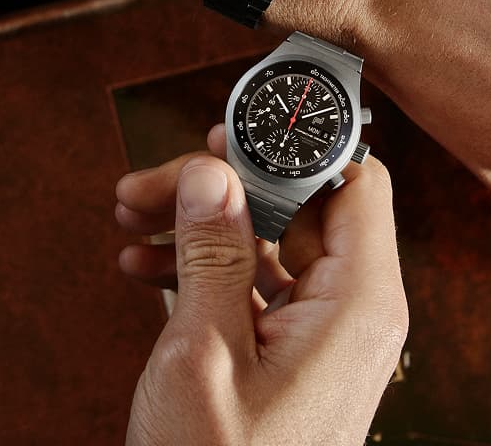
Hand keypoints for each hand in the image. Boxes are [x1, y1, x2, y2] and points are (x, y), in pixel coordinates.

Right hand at [115, 126, 406, 445]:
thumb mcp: (205, 355)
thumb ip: (214, 251)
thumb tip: (212, 172)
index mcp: (356, 304)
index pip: (352, 182)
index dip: (292, 148)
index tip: (226, 136)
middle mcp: (351, 311)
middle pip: (298, 205)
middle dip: (222, 186)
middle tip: (154, 184)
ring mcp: (323, 333)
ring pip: (269, 241)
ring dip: (202, 224)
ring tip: (134, 218)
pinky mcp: (294, 353)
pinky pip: (256, 284)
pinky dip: (205, 267)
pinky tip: (146, 265)